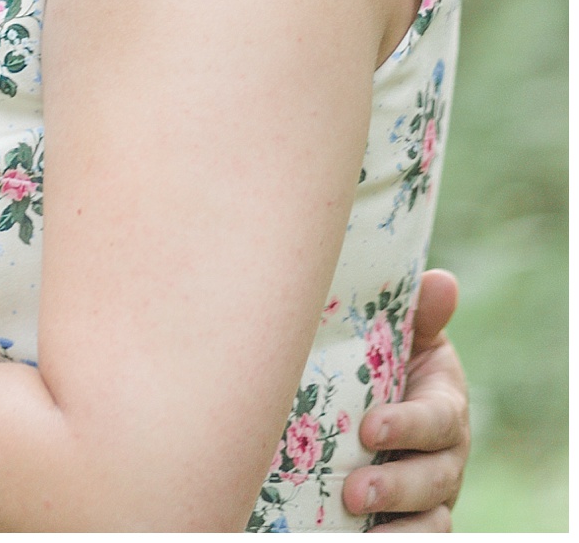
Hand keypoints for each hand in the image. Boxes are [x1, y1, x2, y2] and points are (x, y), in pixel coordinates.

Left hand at [343, 270, 469, 529]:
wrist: (367, 395)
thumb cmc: (384, 358)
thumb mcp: (403, 335)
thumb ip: (419, 314)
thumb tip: (442, 282)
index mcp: (444, 405)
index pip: (436, 420)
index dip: (408, 427)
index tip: (370, 429)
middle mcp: (446, 455)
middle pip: (434, 478)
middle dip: (396, 486)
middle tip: (354, 489)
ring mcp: (431, 493)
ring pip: (430, 519)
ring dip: (398, 526)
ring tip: (355, 519)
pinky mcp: (411, 519)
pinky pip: (418, 539)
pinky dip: (397, 542)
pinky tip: (364, 538)